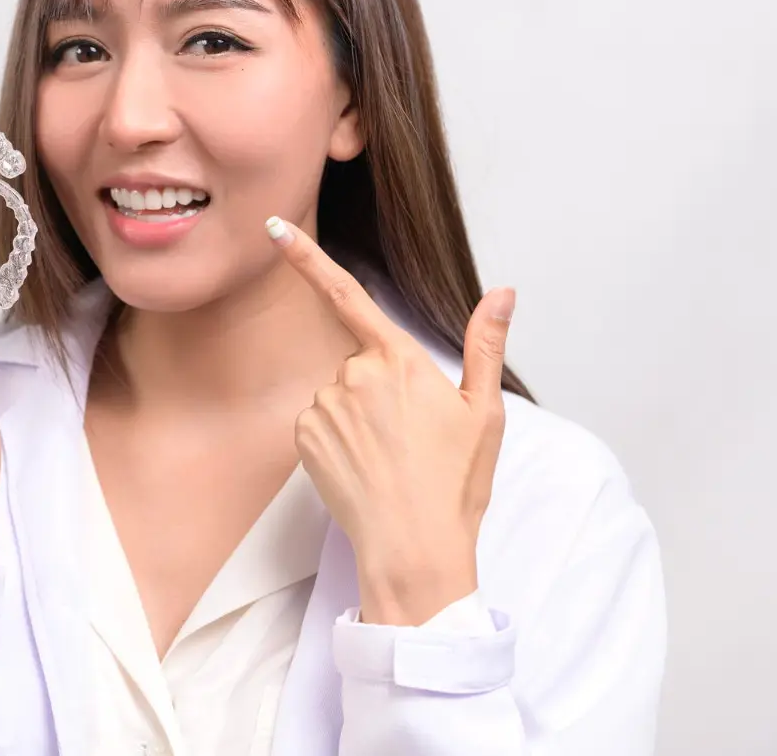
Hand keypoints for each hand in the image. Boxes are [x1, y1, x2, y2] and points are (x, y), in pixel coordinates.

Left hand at [268, 216, 514, 625]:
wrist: (414, 546)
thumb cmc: (455, 482)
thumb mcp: (484, 412)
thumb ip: (485, 344)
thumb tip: (503, 293)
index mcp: (399, 358)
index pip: (347, 294)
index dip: (305, 258)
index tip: (273, 229)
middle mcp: (354, 374)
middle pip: (359, 363)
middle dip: (380, 390)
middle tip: (412, 437)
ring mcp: (325, 406)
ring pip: (339, 396)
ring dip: (359, 418)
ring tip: (391, 459)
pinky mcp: (304, 437)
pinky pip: (319, 424)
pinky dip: (337, 441)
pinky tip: (364, 468)